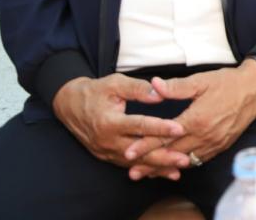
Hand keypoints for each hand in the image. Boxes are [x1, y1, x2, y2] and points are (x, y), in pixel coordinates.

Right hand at [51, 74, 183, 176]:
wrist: (70, 106)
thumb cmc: (96, 92)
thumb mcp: (114, 83)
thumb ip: (138, 88)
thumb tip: (159, 94)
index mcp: (109, 122)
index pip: (139, 126)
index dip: (160, 128)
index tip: (180, 129)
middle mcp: (107, 140)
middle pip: (139, 151)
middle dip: (163, 156)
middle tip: (185, 158)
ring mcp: (106, 151)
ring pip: (135, 162)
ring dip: (157, 166)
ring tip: (179, 168)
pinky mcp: (107, 156)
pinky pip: (129, 165)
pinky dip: (146, 169)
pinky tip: (163, 172)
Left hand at [124, 60, 255, 179]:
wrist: (255, 90)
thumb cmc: (228, 83)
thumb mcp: (202, 80)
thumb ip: (176, 86)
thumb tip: (154, 85)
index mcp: (197, 119)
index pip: (165, 135)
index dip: (145, 144)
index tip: (128, 152)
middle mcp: (205, 135)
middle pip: (172, 152)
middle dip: (151, 163)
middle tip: (132, 172)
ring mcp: (214, 143)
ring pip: (185, 160)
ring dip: (166, 167)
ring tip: (148, 173)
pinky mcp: (221, 146)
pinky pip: (199, 160)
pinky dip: (184, 164)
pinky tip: (174, 166)